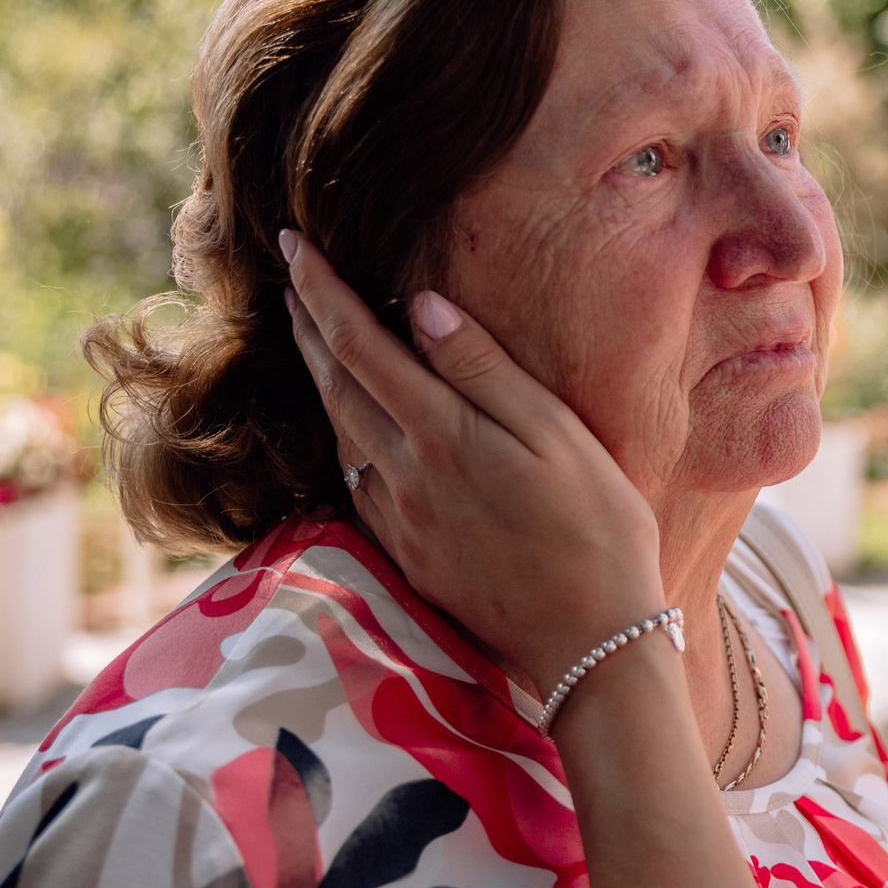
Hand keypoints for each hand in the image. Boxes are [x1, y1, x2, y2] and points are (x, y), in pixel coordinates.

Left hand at [280, 231, 665, 696]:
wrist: (591, 643)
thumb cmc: (600, 530)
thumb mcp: (558, 436)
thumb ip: (485, 369)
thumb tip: (421, 305)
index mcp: (442, 434)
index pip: (359, 344)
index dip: (321, 291)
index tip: (293, 245)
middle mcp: (405, 475)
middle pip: (334, 385)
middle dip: (306, 325)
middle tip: (287, 277)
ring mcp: (401, 520)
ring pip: (338, 434)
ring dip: (317, 378)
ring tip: (309, 337)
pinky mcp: (408, 555)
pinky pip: (354, 481)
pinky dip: (340, 436)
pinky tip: (348, 426)